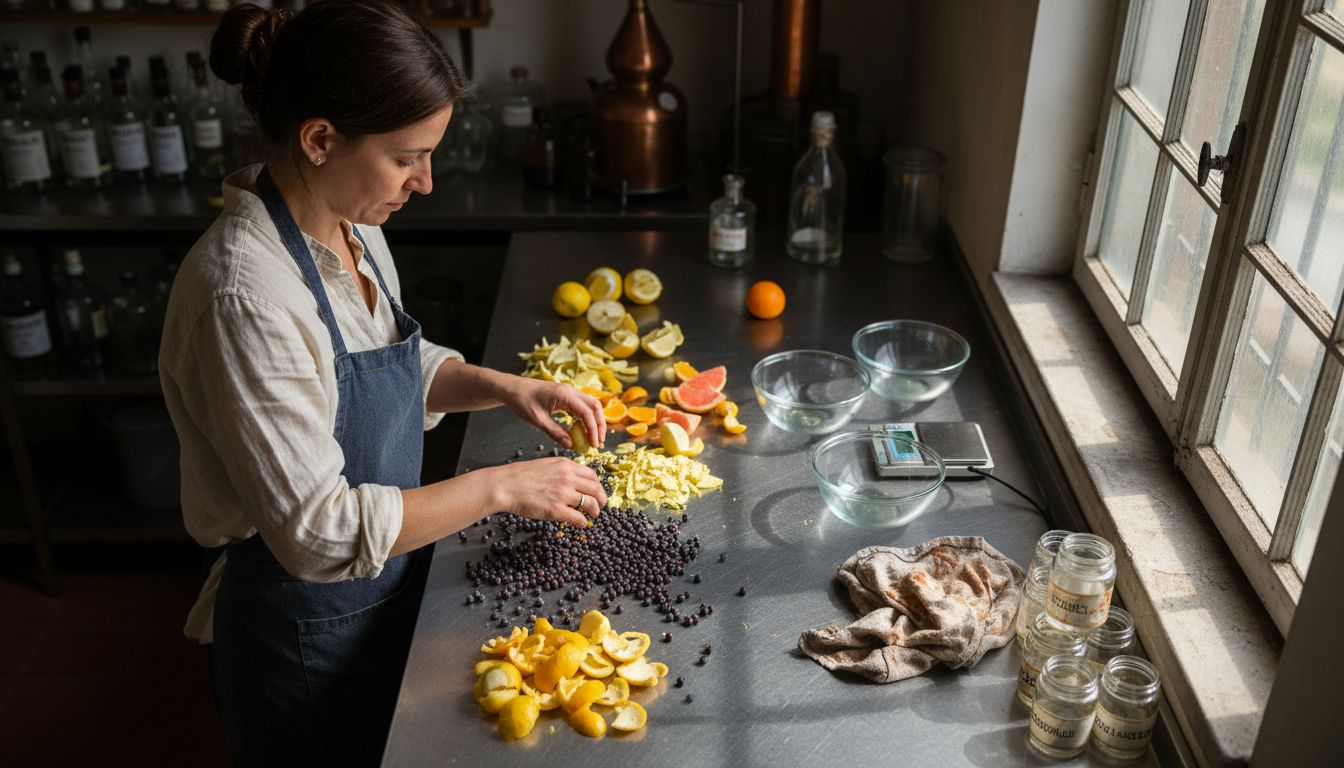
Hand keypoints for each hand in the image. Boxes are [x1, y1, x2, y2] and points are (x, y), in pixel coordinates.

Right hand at [484, 458, 607, 527]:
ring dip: (595, 511)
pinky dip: (583, 522)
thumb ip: (561, 471)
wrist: (505, 485)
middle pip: (596, 489)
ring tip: (593, 515)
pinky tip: (581, 523)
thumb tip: (573, 481)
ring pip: (591, 504)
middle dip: (602, 499)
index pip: (591, 475)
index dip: (598, 485)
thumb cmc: (520, 476)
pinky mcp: (556, 510)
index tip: (597, 492)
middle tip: (601, 506)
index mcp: (565, 465)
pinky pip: (579, 518)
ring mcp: (563, 494)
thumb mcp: (546, 465)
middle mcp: (567, 478)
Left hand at [504, 376, 606, 449]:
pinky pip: (582, 406)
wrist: (513, 388)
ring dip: (595, 421)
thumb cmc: (522, 401)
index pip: (587, 413)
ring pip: (591, 405)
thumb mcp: (538, 420)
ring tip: (594, 438)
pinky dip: (587, 418)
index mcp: (565, 395)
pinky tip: (584, 430)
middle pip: (595, 407)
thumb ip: (555, 432)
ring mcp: (569, 392)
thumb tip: (570, 446)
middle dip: (600, 425)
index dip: (593, 430)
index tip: (594, 445)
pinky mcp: (566, 396)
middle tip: (598, 443)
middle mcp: (571, 391)